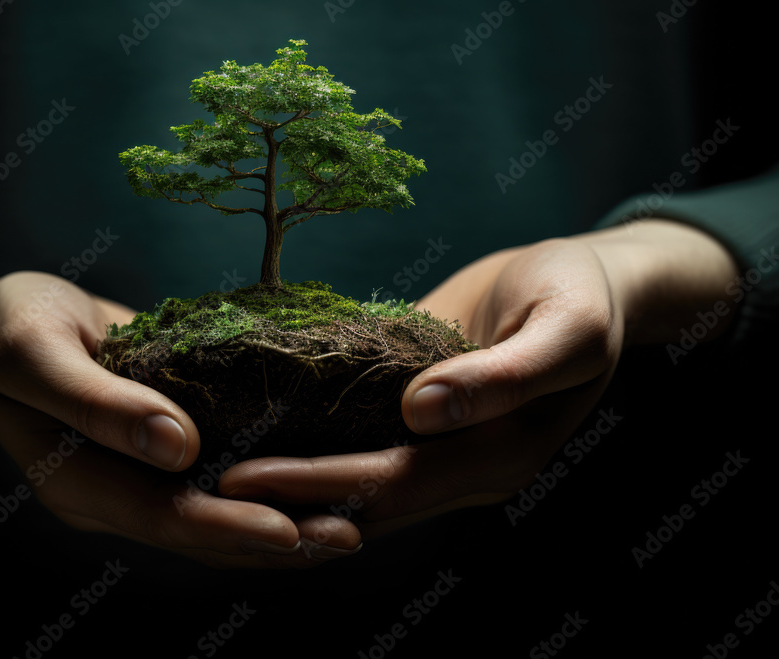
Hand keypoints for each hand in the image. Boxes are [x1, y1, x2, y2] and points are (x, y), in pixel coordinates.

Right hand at [0, 254, 360, 567]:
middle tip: (350, 535)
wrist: (11, 316)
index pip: (160, 516)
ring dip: (283, 519)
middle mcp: (115, 493)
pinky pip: (220, 477)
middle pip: (202, 530)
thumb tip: (178, 448)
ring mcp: (139, 477)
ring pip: (218, 512)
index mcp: (77, 483)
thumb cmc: (11, 324)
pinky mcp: (164, 452)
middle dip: (274, 536)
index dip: (226, 525)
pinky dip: (267, 484)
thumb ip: (97, 402)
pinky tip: (320, 477)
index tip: (290, 531)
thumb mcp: (35, 352)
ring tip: (352, 520)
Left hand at [218, 220, 739, 539]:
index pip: (390, 484)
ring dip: (288, 488)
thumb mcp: (566, 326)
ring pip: (354, 485)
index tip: (238, 480)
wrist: (584, 282)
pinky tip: (254, 438)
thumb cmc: (582, 294)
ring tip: (210, 481)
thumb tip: (421, 413)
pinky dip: (309, 450)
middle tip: (198, 491)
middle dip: (283, 498)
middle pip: (360, 500)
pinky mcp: (418, 422)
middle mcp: (461, 468)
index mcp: (498, 457)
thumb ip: (504, 376)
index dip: (314, 485)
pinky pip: (359, 446)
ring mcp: (439, 450)